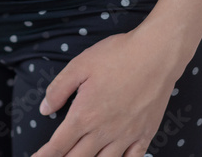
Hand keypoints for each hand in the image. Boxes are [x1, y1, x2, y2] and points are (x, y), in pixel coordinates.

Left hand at [33, 27, 184, 156]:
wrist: (156, 54)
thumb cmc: (116, 56)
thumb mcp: (79, 66)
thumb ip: (58, 90)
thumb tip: (45, 109)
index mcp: (84, 115)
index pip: (59, 144)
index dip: (45, 155)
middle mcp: (104, 131)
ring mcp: (126, 135)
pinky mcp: (145, 134)